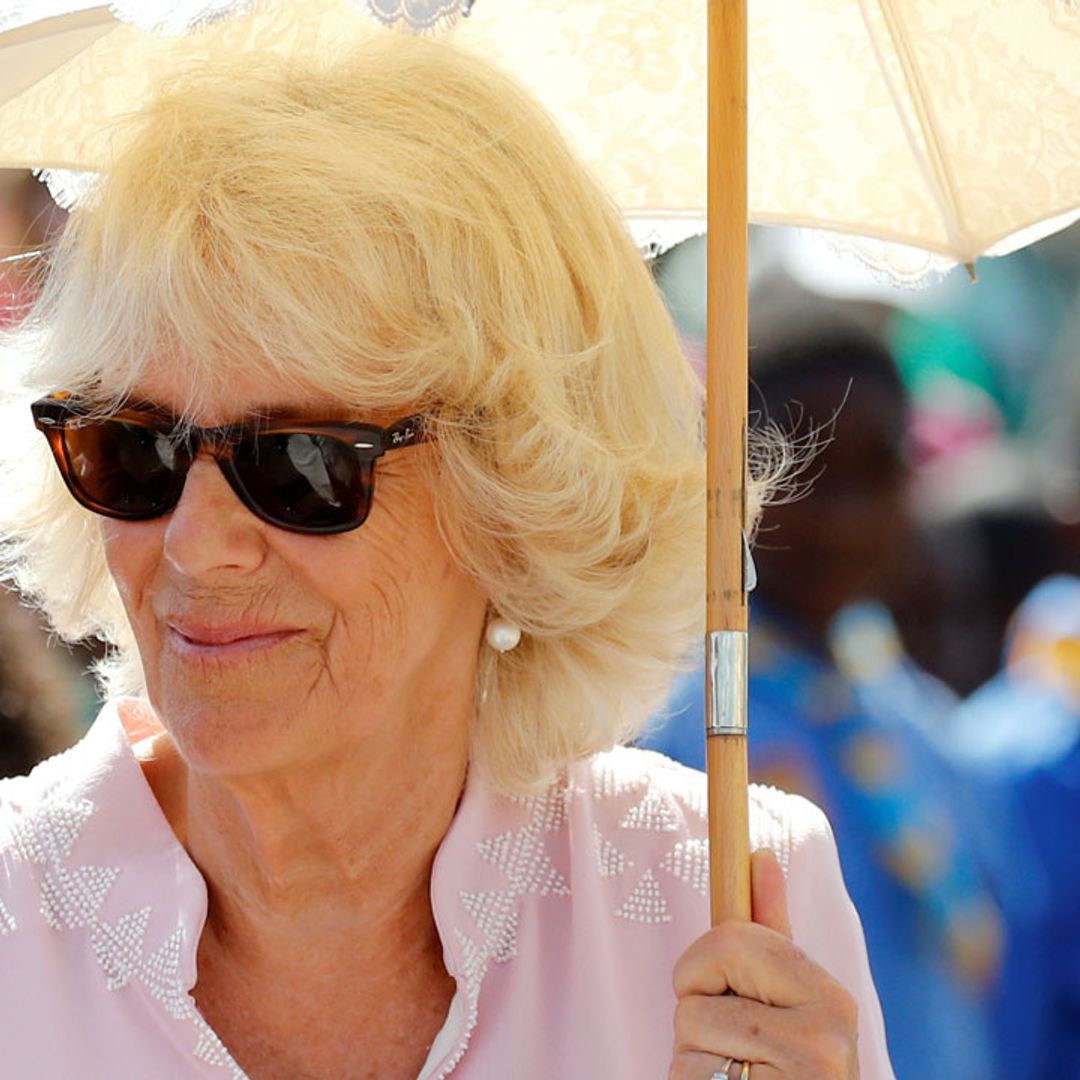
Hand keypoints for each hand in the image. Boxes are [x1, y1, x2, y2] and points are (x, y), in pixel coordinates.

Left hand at [668, 849, 858, 1079]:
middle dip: (696, 1012)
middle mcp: (828, 1036)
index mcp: (830, 997)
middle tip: (731, 1051)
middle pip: (701, 983)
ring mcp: (803, 1077)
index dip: (704, 967)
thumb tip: (761, 854)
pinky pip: (687, 1075)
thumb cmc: (779, 1071)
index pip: (734, 939)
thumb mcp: (782, 1005)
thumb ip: (770, 934)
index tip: (718, 970)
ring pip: (688, 1034)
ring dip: (693, 1063)